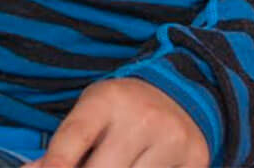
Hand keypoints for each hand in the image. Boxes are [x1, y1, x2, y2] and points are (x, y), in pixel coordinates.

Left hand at [31, 78, 209, 167]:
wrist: (180, 92)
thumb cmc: (121, 111)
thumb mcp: (89, 115)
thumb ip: (62, 148)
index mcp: (106, 100)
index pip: (75, 137)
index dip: (57, 164)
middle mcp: (142, 116)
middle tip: (90, 166)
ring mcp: (172, 138)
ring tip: (117, 163)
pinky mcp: (196, 159)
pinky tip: (142, 165)